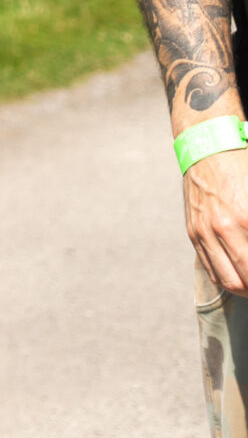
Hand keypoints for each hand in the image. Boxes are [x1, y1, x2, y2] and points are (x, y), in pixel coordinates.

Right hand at [188, 146, 247, 291]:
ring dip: (246, 289)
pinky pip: (211, 269)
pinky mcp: (194, 232)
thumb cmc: (243, 167)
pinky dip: (229, 281)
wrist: (207, 148)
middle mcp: (224, 228)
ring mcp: (205, 232)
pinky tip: (241, 279)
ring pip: (229, 281)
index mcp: (246, 218)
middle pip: (246, 279)